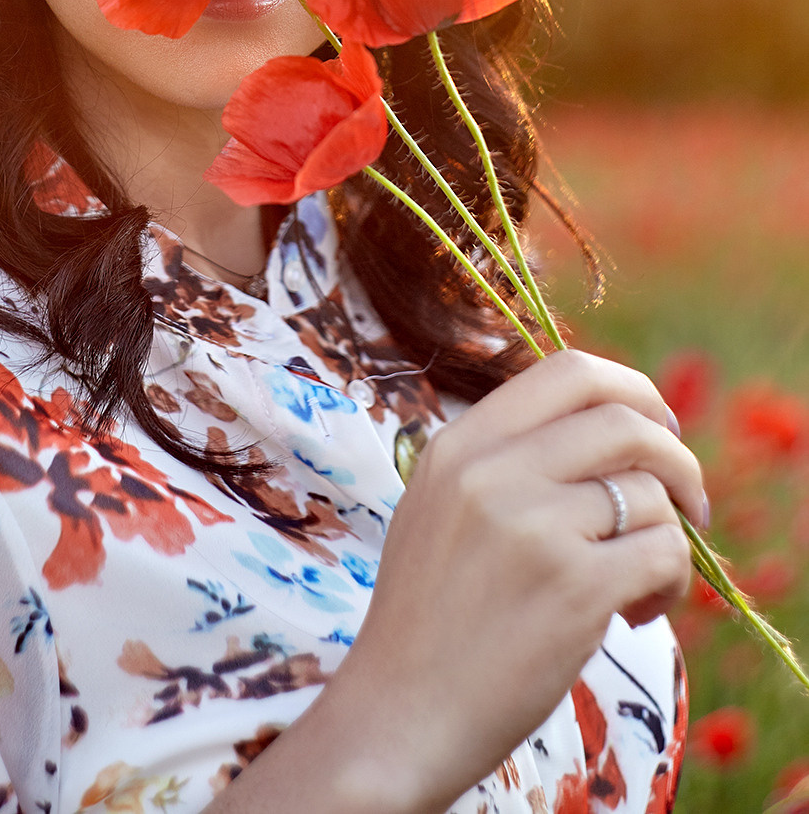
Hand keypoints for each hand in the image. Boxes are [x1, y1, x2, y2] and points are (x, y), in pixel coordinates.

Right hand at [329, 349, 702, 810]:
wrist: (398, 714)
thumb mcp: (437, 508)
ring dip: (672, 536)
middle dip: (676, 455)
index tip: (657, 427)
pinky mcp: (574, 588)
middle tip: (688, 500)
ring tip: (644, 582)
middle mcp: (492, 472)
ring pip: (651, 492)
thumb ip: (501, 460)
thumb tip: (608, 428)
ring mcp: (533, 527)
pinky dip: (672, 581)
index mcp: (458, 446)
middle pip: (624, 419)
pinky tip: (637, 613)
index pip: (567, 372)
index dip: (631, 389)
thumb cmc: (426, 619)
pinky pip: (663, 553)